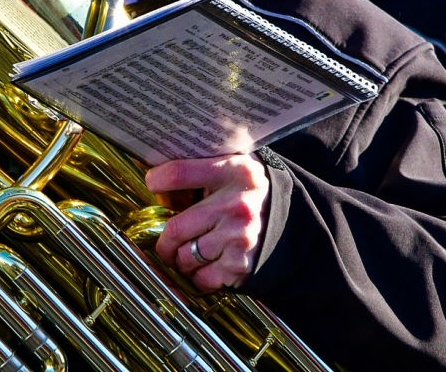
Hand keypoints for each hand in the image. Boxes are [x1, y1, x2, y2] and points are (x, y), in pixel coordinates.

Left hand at [146, 154, 268, 291]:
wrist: (293, 223)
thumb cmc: (251, 194)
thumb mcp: (235, 168)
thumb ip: (204, 167)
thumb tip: (159, 179)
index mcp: (233, 173)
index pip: (180, 173)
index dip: (158, 179)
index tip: (153, 183)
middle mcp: (236, 205)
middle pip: (175, 228)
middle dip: (164, 240)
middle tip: (165, 240)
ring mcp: (238, 237)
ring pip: (185, 257)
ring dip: (180, 259)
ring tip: (189, 251)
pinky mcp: (240, 265)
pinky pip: (202, 278)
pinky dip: (198, 275)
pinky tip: (207, 264)